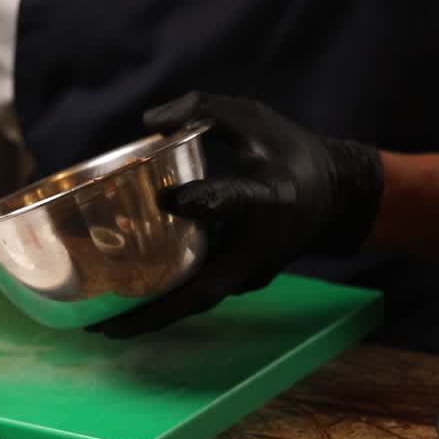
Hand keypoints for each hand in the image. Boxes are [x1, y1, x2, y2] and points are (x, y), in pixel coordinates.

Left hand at [88, 92, 384, 337]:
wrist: (334, 197)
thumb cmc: (291, 153)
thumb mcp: (256, 118)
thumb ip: (205, 110)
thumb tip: (148, 121)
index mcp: (268, 198)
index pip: (235, 201)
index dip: (204, 203)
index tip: (167, 198)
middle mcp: (258, 247)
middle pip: (206, 290)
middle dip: (156, 311)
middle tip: (107, 326)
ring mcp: (252, 272)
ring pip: (199, 300)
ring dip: (154, 318)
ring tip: (104, 328)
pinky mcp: (244, 279)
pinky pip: (202, 293)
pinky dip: (167, 302)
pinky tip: (126, 309)